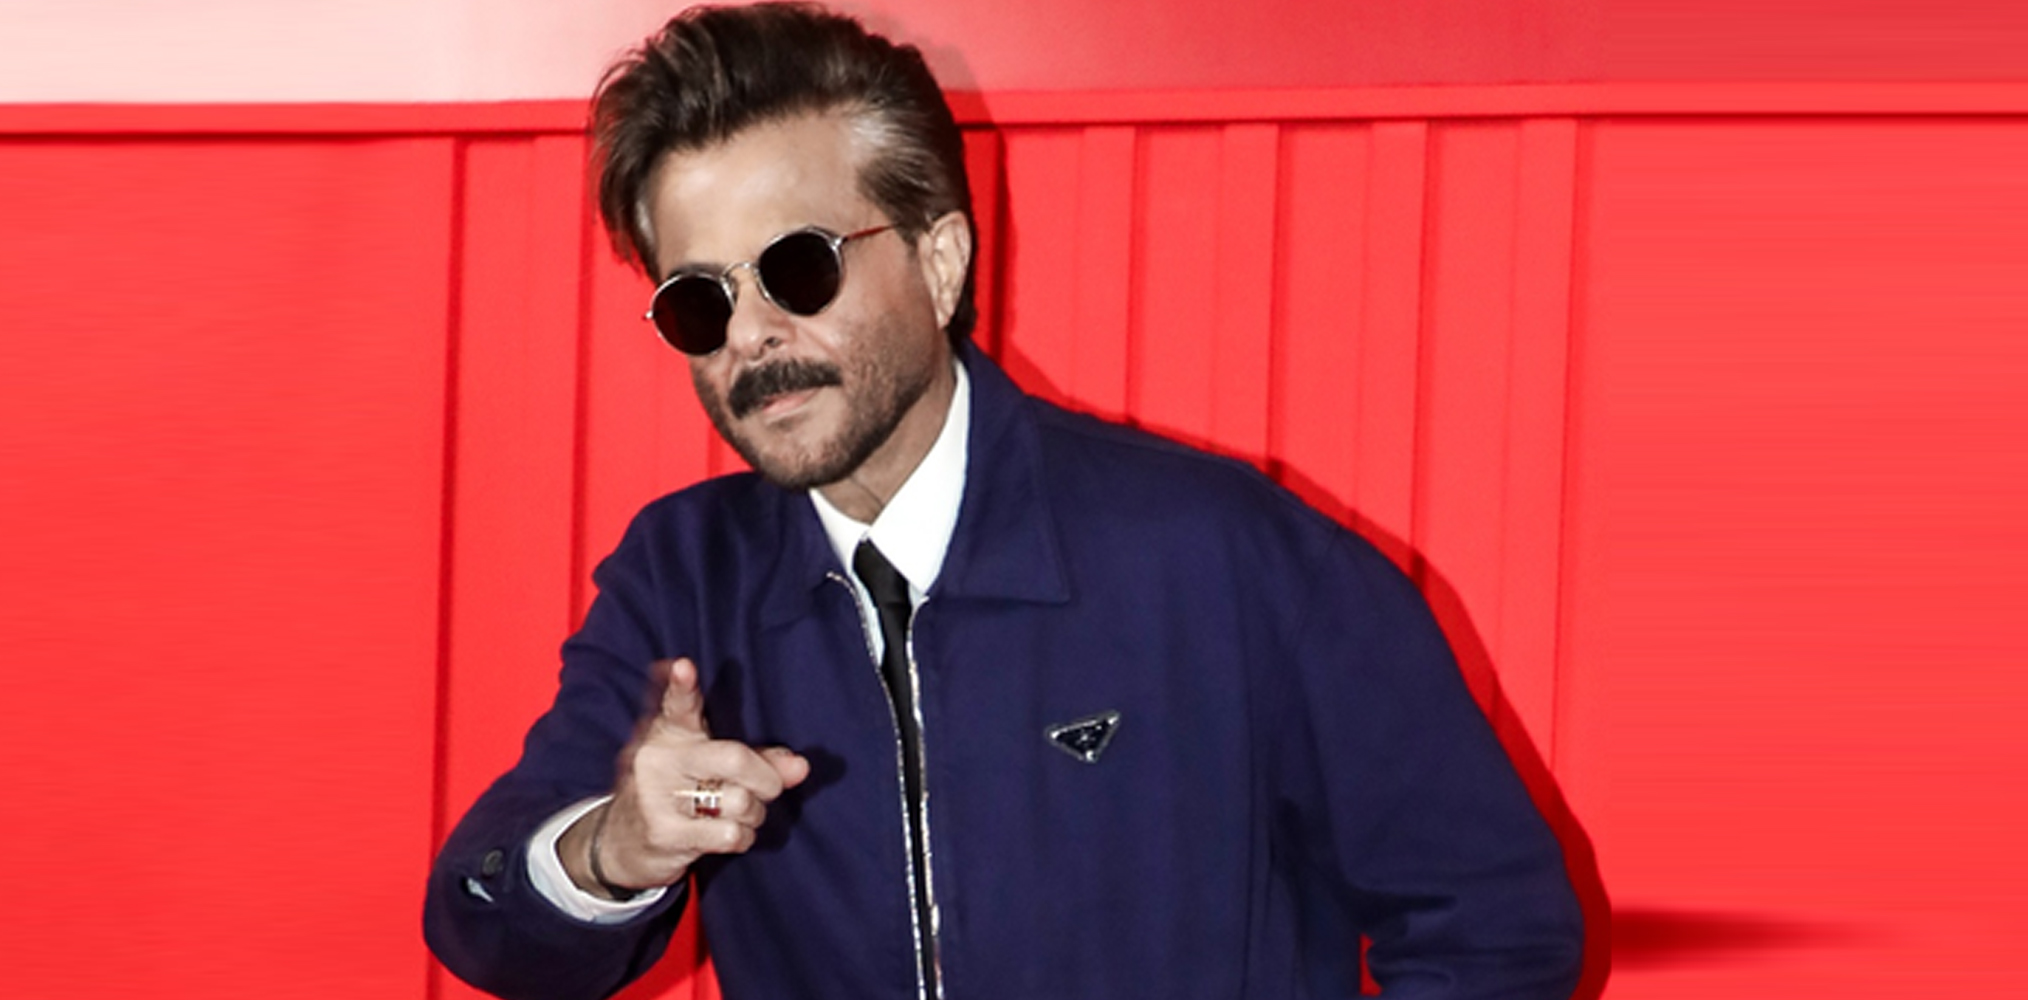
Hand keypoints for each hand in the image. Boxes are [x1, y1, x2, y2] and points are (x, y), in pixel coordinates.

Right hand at [560, 657, 809, 898]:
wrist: (622, 842)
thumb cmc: (678, 794)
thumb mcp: (710, 766)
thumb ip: (757, 759)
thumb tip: (801, 767)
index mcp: (670, 733)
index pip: (678, 704)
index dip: (682, 685)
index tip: (683, 666)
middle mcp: (658, 759)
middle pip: (733, 758)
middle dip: (766, 778)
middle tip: (770, 787)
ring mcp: (656, 796)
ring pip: (740, 800)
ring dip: (754, 813)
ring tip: (739, 814)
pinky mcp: (663, 834)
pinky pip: (730, 833)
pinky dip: (743, 836)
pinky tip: (729, 834)